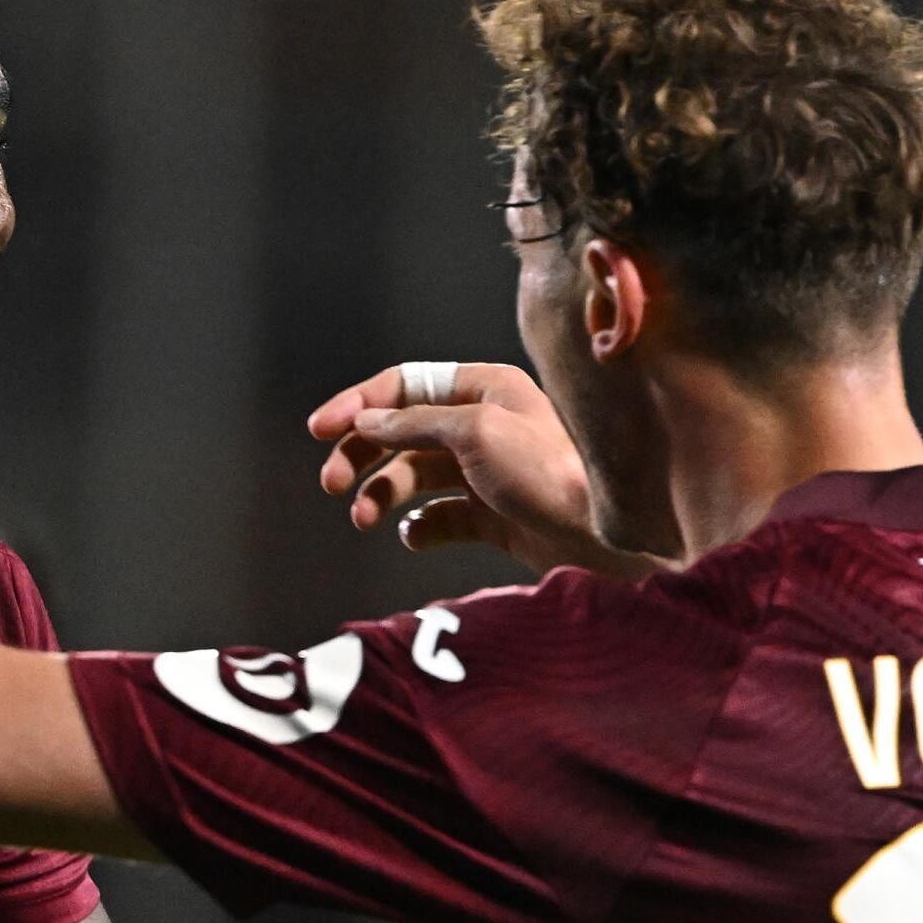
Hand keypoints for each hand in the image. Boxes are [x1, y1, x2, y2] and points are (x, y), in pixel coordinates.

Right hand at [307, 362, 655, 577]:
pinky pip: (438, 518)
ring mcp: (484, 472)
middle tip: (332, 483)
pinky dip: (419, 528)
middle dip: (361, 455)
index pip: (403, 386)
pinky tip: (415, 536)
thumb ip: (415, 423)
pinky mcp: (490, 516)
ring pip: (413, 477)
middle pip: (400, 433)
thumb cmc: (547, 473)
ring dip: (381, 495)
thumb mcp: (475, 431)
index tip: (321, 431)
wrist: (601, 535)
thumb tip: (367, 420)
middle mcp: (481, 425)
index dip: (358, 405)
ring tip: (365, 519)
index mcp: (482, 389)